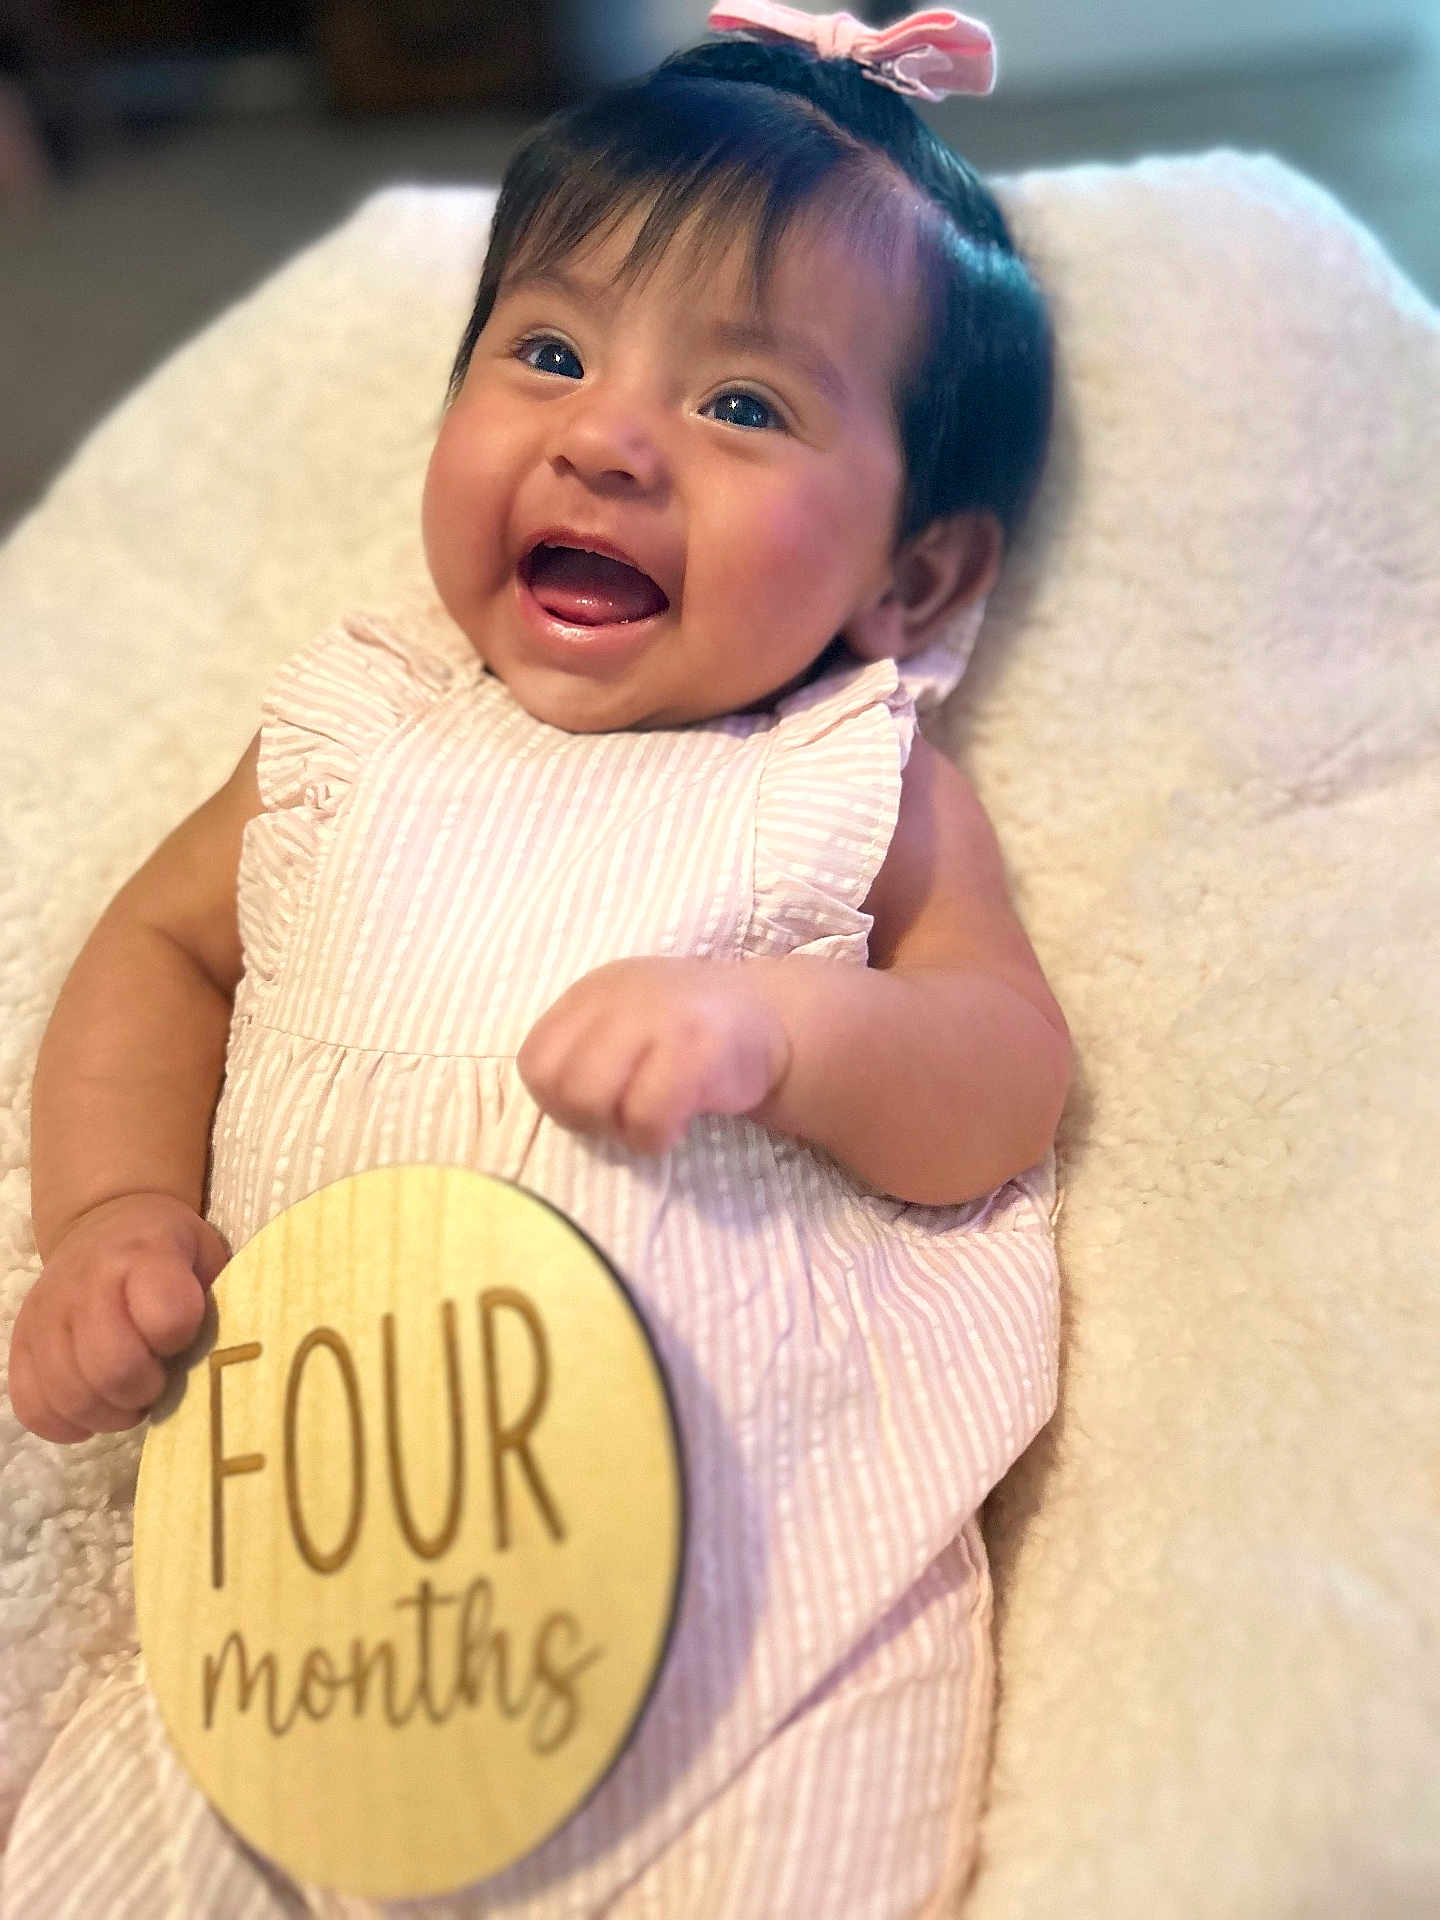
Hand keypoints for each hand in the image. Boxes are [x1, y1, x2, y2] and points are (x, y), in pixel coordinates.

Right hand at [8, 1194, 228, 1443]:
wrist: (107, 1223)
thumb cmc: (172, 1252)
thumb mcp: (208, 1257)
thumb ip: (220, 1304)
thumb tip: (227, 1365)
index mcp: (144, 1253)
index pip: (166, 1316)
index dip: (180, 1339)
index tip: (184, 1339)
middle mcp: (86, 1282)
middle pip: (113, 1368)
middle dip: (144, 1389)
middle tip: (157, 1381)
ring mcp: (45, 1315)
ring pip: (71, 1396)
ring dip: (110, 1412)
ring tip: (129, 1396)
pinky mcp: (19, 1344)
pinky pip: (33, 1408)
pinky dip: (67, 1422)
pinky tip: (94, 1405)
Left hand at [518, 957, 790, 1153]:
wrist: (774, 1018)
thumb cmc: (691, 1033)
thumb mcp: (627, 1020)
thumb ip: (586, 1048)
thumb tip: (555, 1102)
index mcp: (594, 992)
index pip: (535, 1059)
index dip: (556, 1098)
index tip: (596, 1107)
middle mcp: (620, 997)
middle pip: (559, 1084)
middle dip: (586, 1119)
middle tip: (625, 1118)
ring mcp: (659, 1019)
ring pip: (591, 1099)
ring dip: (618, 1129)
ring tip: (650, 1120)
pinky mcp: (697, 1049)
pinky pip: (646, 1117)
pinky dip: (654, 1138)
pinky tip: (676, 1127)